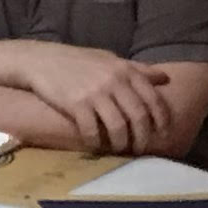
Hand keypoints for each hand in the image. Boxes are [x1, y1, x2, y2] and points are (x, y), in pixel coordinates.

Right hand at [8, 41, 171, 154]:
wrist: (42, 60)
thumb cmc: (78, 61)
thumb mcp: (110, 59)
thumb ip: (137, 69)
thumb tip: (165, 77)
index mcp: (125, 70)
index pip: (153, 98)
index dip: (162, 120)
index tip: (163, 134)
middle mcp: (114, 81)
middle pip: (138, 116)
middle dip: (142, 137)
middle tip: (140, 148)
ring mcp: (95, 93)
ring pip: (118, 126)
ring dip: (121, 143)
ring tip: (119, 149)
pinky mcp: (76, 105)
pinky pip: (92, 131)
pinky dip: (96, 142)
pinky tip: (95, 145)